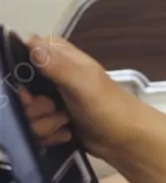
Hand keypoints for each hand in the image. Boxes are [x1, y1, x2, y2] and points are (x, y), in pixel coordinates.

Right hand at [22, 36, 139, 162]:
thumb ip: (57, 64)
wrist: (126, 140)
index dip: (22, 68)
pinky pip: (36, 129)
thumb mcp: (82, 82)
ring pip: (27, 112)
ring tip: (64, 123)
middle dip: (33, 105)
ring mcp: (54, 101)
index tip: (29, 86)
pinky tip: (65, 135)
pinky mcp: (55, 123)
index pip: (29, 51)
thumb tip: (30, 41)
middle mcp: (56, 77)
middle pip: (22, 88)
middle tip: (51, 109)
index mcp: (63, 59)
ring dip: (44, 123)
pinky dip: (49, 135)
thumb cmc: (107, 106)